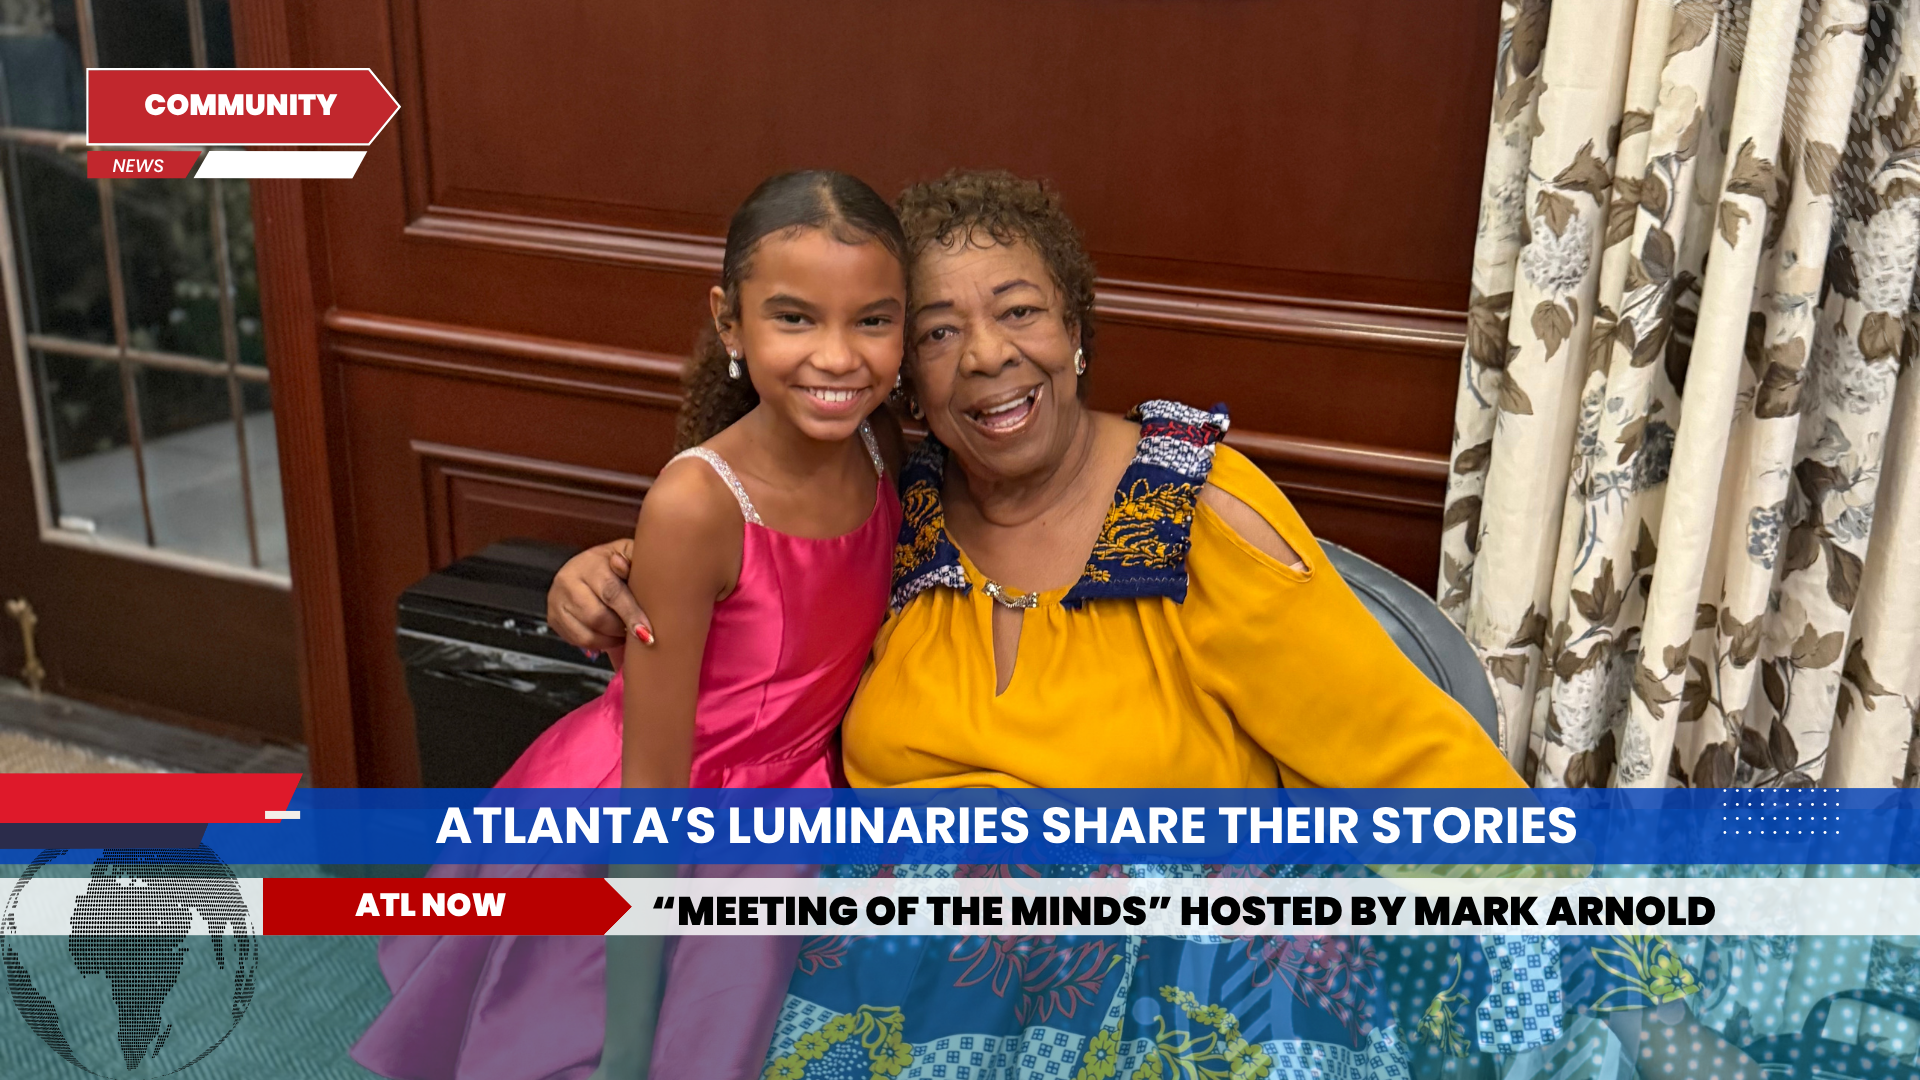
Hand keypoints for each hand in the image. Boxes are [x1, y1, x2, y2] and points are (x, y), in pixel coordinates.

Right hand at [546, 538, 651, 667]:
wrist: (585, 567)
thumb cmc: (613, 563)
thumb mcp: (627, 554)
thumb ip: (632, 559)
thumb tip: (622, 566)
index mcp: (589, 563)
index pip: (610, 592)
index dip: (630, 613)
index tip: (646, 631)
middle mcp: (568, 580)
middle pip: (597, 616)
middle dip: (620, 629)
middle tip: (638, 633)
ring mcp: (557, 600)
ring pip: (586, 633)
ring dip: (610, 640)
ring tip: (624, 635)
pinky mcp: (553, 617)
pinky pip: (578, 640)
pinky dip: (598, 644)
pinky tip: (610, 638)